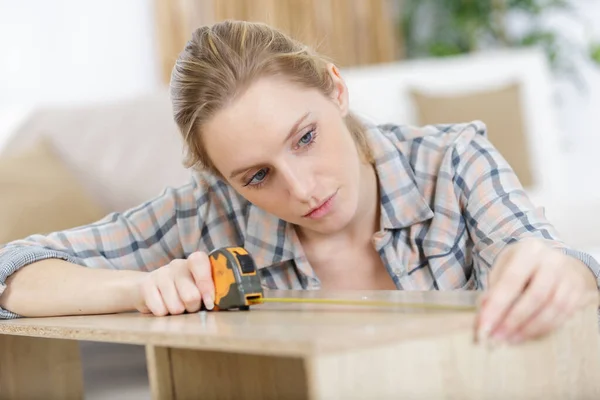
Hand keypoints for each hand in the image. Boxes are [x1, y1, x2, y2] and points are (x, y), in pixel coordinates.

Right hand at [133, 252, 214, 315]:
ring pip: (176, 307)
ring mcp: (160, 274)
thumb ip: (208, 292)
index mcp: (194, 263)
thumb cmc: (182, 292)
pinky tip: (162, 306)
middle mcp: (177, 265)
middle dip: (193, 307)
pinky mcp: (146, 285)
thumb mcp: (197, 287)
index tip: (209, 302)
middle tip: (190, 306)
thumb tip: (213, 304)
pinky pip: (160, 310)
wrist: (150, 290)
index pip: (200, 262)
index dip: (206, 284)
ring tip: (176, 305)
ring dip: (178, 312)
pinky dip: (164, 314)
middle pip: (191, 295)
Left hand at [476, 238, 598, 343]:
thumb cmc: (521, 266)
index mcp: (528, 251)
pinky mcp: (578, 292)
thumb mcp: (503, 268)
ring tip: (510, 339)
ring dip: (529, 328)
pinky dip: (543, 328)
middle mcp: (552, 261)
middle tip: (497, 337)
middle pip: (535, 296)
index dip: (497, 306)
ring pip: (552, 308)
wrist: (552, 260)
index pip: (511, 281)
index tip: (484, 327)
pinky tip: (527, 335)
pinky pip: (563, 315)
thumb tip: (484, 314)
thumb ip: (493, 289)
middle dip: (514, 320)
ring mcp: (568, 277)